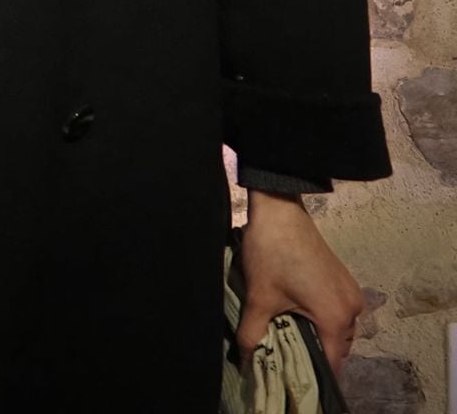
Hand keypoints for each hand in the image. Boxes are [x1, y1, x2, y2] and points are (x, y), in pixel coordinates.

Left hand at [238, 190, 363, 378]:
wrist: (280, 211)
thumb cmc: (272, 253)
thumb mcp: (259, 298)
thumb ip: (252, 335)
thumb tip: (243, 362)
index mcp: (337, 318)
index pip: (333, 364)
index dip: (314, 376)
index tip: (295, 384)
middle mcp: (352, 309)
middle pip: (337, 348)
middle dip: (313, 355)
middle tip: (285, 360)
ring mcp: (350, 292)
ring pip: (336, 329)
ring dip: (316, 335)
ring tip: (287, 338)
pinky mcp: (343, 280)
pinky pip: (336, 311)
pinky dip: (320, 319)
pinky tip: (295, 316)